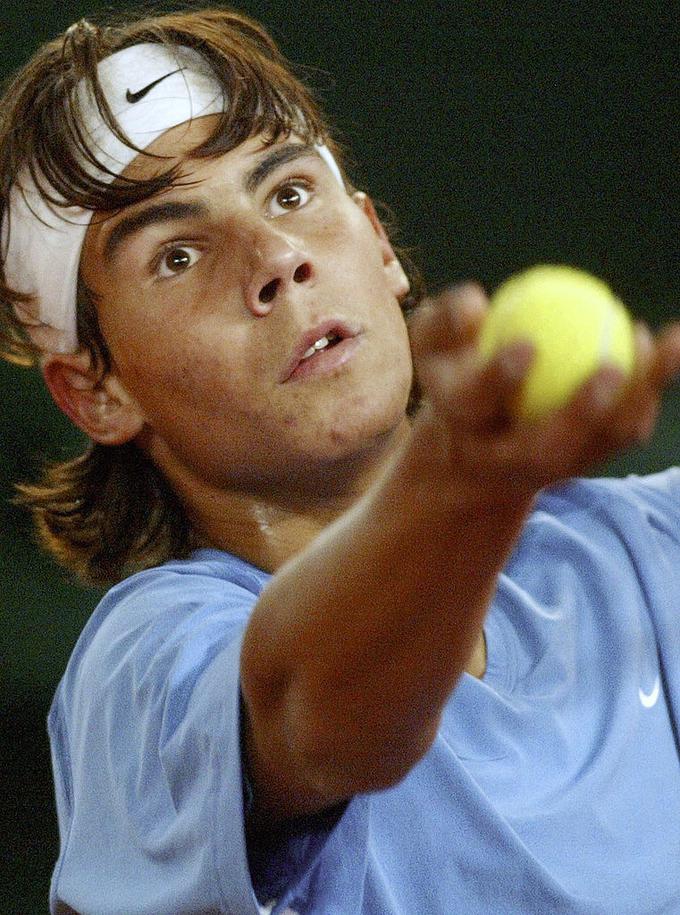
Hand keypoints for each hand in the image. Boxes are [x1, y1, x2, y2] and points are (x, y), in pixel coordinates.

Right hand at [409, 282, 679, 497]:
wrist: (473, 443)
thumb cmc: (454, 372)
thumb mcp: (432, 341)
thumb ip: (445, 319)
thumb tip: (476, 304)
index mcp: (461, 426)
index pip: (476, 404)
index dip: (498, 379)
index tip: (526, 346)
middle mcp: (505, 460)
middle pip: (546, 448)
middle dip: (581, 414)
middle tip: (611, 366)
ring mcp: (550, 468)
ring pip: (597, 444)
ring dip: (635, 402)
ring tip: (664, 344)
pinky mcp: (586, 462)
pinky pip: (623, 431)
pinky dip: (648, 392)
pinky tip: (665, 344)